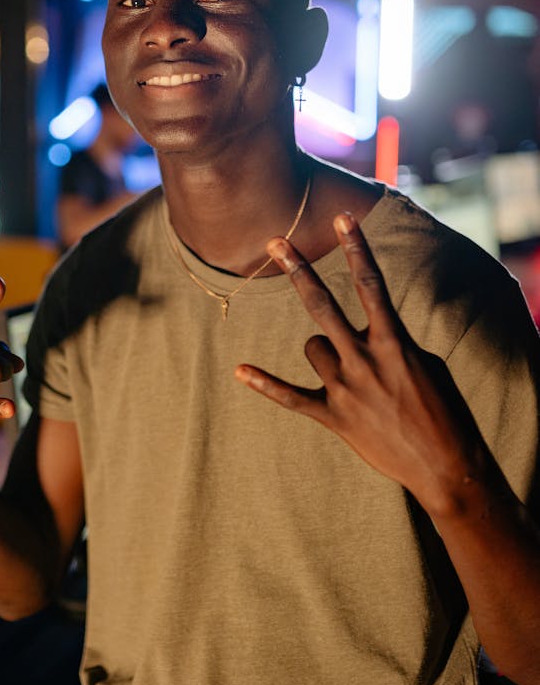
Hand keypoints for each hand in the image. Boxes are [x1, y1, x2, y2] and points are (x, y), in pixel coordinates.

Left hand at [235, 213, 486, 514]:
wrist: (445, 466)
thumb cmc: (442, 411)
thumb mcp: (424, 363)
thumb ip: (391, 340)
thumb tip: (368, 328)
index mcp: (394, 342)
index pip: (372, 284)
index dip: (356, 248)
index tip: (343, 218)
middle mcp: (366, 359)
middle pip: (322, 305)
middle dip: (298, 270)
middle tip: (275, 242)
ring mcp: (347, 388)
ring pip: (313, 348)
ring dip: (323, 352)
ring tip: (350, 373)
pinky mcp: (334, 417)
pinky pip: (291, 397)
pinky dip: (265, 384)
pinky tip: (239, 371)